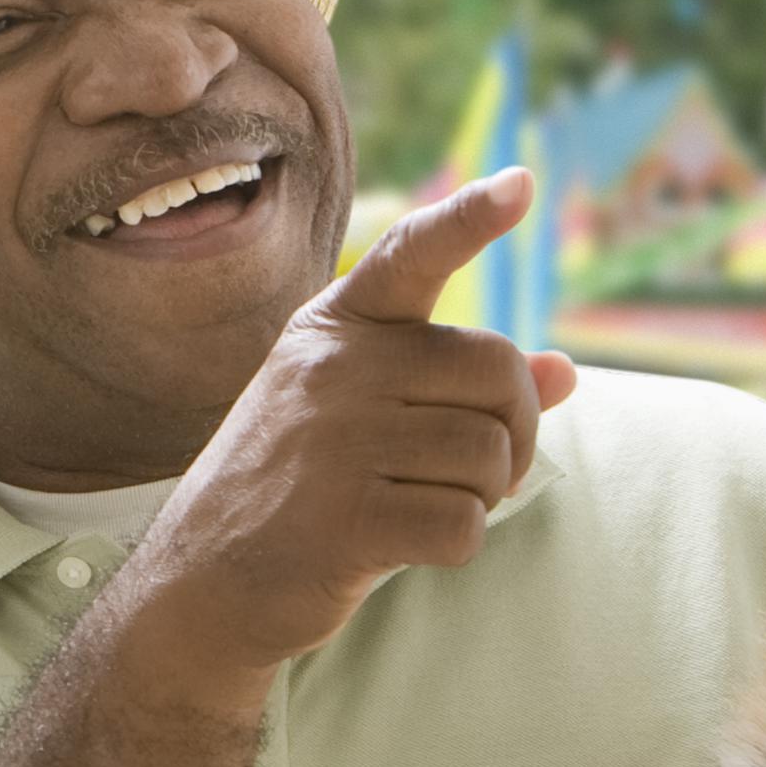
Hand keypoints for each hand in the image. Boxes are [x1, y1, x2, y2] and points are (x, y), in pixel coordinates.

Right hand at [117, 169, 582, 683]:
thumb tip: (567, 370)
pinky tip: (402, 544)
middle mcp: (334, 369)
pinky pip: (465, 523)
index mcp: (333, 329)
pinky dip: (455, 544)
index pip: (412, 255)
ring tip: (420, 503)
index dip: (470, 217)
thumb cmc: (293, 489)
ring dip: (480, 494)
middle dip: (512, 427)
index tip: (521, 185)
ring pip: (489, 452)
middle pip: (497, 369)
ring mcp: (336, 441)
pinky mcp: (346, 518)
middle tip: (472, 467)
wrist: (198, 581)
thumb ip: (454, 387)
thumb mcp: (355, 413)